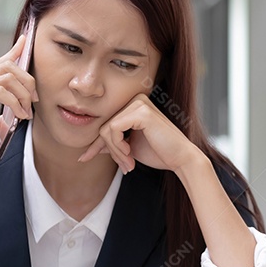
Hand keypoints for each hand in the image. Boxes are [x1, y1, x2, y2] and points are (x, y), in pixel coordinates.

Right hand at [0, 35, 37, 163]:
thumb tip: (11, 119)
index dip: (14, 51)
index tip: (26, 42)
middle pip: (7, 66)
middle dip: (27, 80)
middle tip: (34, 100)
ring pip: (6, 78)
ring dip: (23, 94)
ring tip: (26, 111)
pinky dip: (14, 103)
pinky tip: (18, 115)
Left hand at [78, 93, 201, 173]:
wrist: (180, 159)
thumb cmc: (159, 153)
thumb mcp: (129, 148)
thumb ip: (112, 144)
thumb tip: (89, 149)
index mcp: (133, 106)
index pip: (107, 123)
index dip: (96, 144)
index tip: (84, 158)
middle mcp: (136, 100)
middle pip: (104, 126)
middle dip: (110, 150)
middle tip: (125, 166)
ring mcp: (138, 103)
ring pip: (106, 129)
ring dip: (115, 151)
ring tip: (128, 164)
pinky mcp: (140, 112)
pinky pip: (113, 129)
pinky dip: (117, 145)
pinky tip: (129, 153)